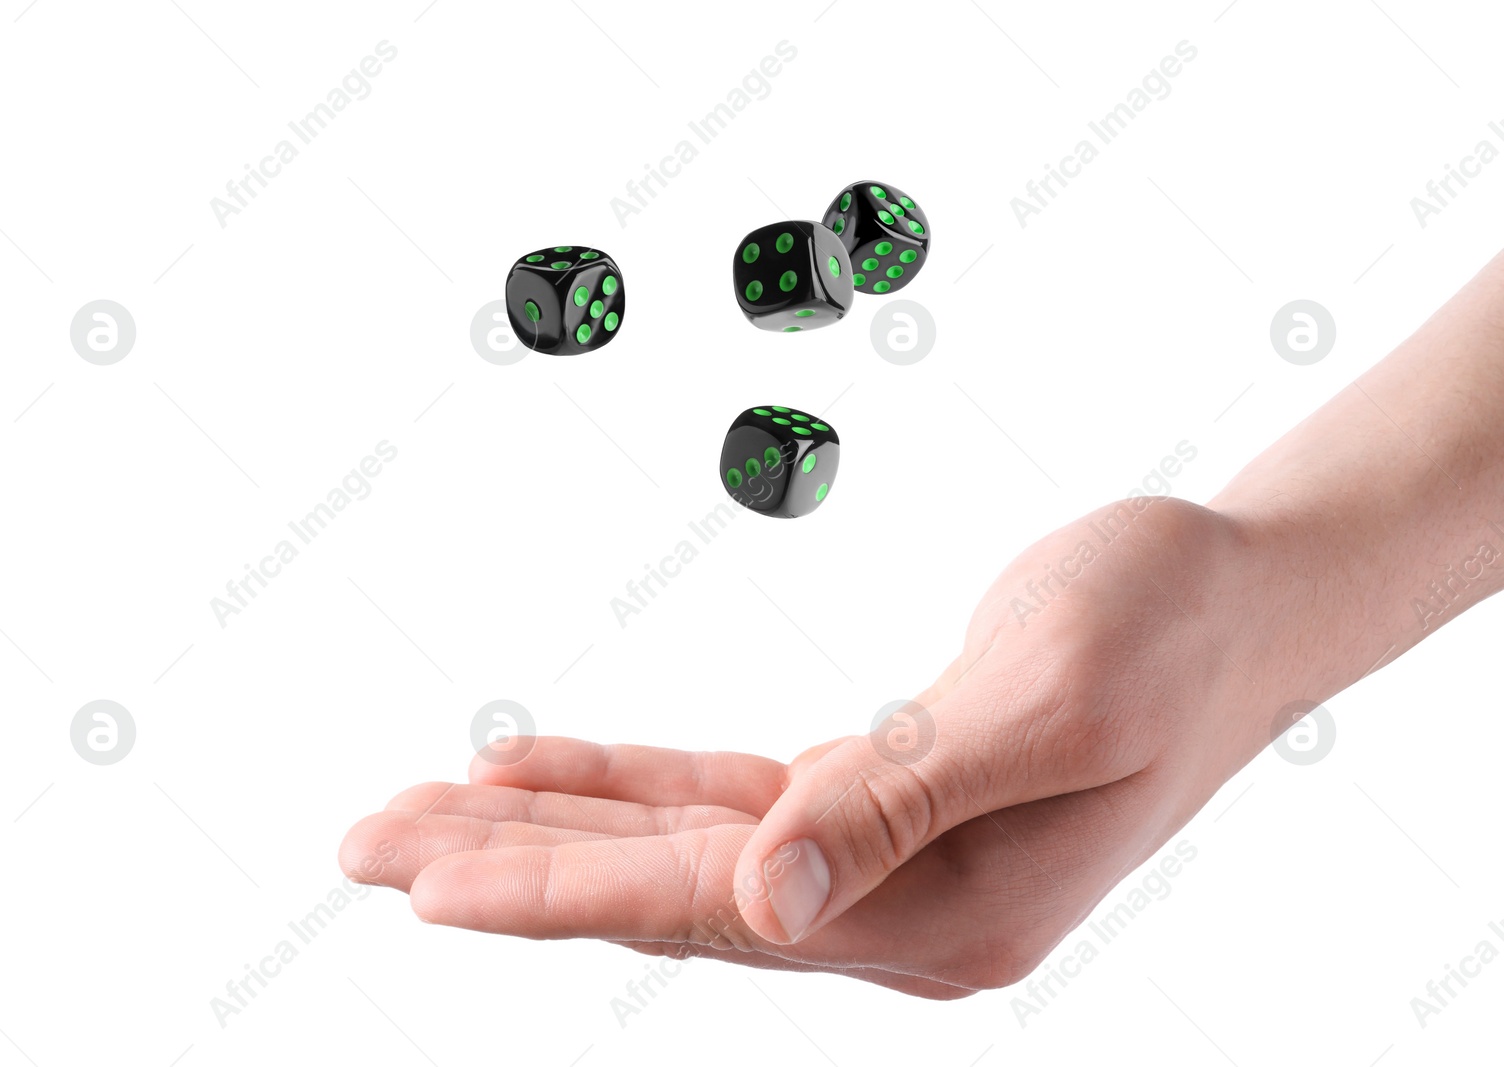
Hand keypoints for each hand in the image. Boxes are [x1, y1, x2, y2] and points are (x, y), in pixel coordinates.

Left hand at [340, 497, 1293, 996]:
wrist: (1240, 603)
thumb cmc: (1164, 628)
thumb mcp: (1050, 700)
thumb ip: (904, 802)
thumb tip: (768, 902)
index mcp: (942, 908)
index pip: (708, 906)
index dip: (562, 886)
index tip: (424, 877)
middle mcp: (897, 910)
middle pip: (663, 894)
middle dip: (512, 867)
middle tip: (365, 843)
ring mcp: (882, 864)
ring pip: (676, 852)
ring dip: (548, 829)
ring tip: (416, 814)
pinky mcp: (872, 799)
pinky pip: (721, 803)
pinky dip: (627, 785)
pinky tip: (542, 770)